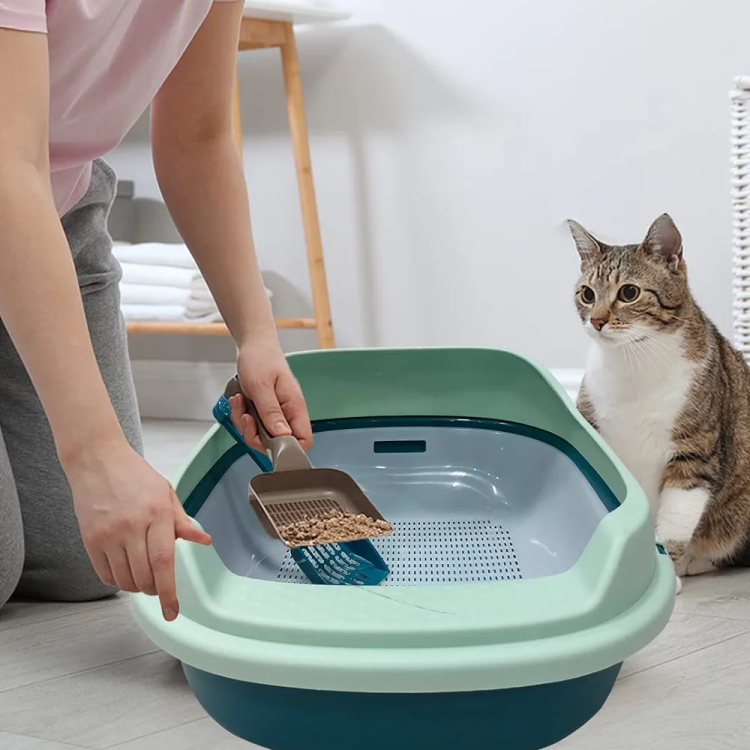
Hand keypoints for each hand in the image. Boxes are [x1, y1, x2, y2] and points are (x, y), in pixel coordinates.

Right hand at [65, 439, 210, 620]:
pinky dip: (117, 580)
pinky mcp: (90, 540)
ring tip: (142, 572)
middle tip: (159, 585)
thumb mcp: (166, 493)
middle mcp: (132, 526)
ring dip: (137, 586)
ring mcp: (108, 534)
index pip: (164, 562)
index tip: (173, 611)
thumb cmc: (135, 476)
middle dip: (154, 589)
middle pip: (144, 576)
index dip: (169, 591)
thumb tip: (204, 540)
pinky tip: (124, 569)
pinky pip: (105, 574)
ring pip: (124, 579)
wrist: (97, 460)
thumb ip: (182, 521)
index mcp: (157, 514)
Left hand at [229, 337, 311, 451]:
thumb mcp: (262, 386)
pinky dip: (241, 416)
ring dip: (245, 424)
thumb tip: (283, 436)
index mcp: (295, 406)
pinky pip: (252, 426)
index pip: (303, 440)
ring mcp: (275, 413)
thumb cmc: (261, 359)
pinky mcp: (264, 412)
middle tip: (247, 418)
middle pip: (278, 443)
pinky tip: (239, 400)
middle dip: (255, 435)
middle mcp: (288, 413)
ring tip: (240, 402)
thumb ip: (271, 412)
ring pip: (261, 436)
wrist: (253, 345)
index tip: (268, 443)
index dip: (288, 449)